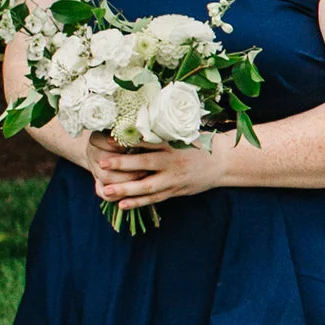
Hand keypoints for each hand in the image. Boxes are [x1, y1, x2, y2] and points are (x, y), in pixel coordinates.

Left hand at [87, 132, 229, 208]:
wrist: (223, 162)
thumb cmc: (199, 143)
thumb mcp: (184, 132)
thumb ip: (163, 129)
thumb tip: (137, 120)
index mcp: (174, 143)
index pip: (148, 141)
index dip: (128, 140)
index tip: (108, 138)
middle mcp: (173, 161)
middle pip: (145, 164)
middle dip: (122, 164)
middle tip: (102, 163)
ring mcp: (174, 179)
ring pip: (147, 186)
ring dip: (125, 189)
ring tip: (106, 190)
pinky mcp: (175, 191)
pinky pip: (154, 198)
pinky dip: (138, 202)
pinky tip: (122, 204)